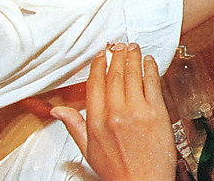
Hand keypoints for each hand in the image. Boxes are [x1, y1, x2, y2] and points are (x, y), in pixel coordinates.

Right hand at [50, 43, 175, 180]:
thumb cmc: (117, 171)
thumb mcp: (88, 150)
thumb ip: (74, 126)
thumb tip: (56, 110)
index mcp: (95, 121)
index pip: (95, 83)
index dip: (98, 65)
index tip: (101, 54)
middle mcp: (114, 113)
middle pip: (114, 75)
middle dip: (116, 55)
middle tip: (119, 44)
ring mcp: (137, 112)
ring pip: (132, 74)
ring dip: (133, 57)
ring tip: (133, 47)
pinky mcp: (157, 113)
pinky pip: (152, 83)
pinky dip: (150, 68)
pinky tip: (149, 61)